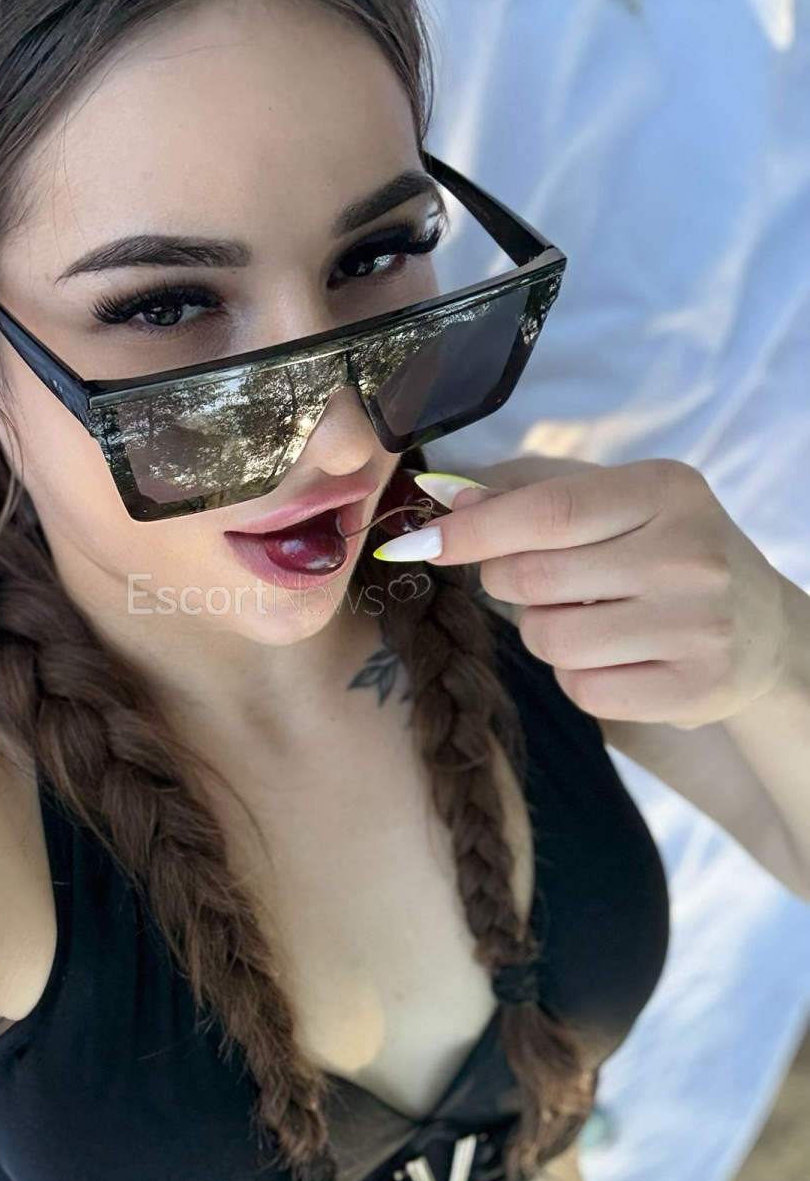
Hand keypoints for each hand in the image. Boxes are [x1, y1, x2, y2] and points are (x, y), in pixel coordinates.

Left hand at [373, 458, 788, 728]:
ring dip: (541, 630)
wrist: (759, 627)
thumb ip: (528, 497)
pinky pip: (581, 690)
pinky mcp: (695, 689)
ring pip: (549, 639)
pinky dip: (575, 675)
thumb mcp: (615, 502)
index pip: (546, 512)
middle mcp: (689, 556)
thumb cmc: (663, 550)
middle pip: (534, 579)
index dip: (473, 531)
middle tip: (528, 577)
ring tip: (585, 614)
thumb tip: (446, 501)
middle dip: (503, 580)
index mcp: (665, 490)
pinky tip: (611, 654)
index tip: (420, 542)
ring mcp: (699, 627)